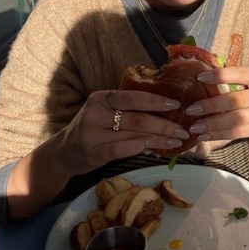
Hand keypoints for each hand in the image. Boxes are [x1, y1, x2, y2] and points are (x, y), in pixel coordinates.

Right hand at [54, 90, 191, 175]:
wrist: (65, 151)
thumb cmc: (94, 128)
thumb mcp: (106, 111)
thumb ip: (128, 108)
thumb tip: (167, 108)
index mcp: (102, 98)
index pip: (132, 97)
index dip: (155, 100)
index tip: (176, 104)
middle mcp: (96, 113)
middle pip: (137, 118)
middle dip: (164, 124)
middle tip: (183, 129)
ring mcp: (93, 134)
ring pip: (134, 135)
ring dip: (159, 138)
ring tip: (176, 140)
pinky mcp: (94, 152)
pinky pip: (124, 149)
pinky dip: (143, 148)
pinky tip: (157, 150)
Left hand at [184, 66, 248, 141]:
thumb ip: (233, 79)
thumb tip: (200, 79)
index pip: (240, 73)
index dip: (220, 75)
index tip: (199, 78)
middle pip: (237, 100)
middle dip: (211, 105)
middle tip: (191, 109)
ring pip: (237, 120)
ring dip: (213, 124)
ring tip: (195, 126)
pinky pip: (239, 133)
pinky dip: (219, 134)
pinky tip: (205, 135)